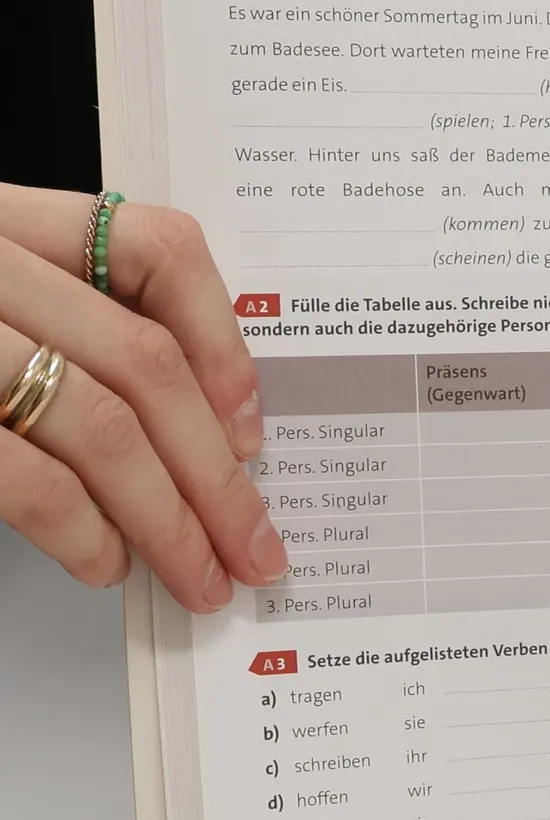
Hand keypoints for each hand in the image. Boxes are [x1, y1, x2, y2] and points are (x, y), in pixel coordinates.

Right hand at [0, 184, 285, 611]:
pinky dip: (81, 529)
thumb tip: (193, 439)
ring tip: (194, 573)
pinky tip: (102, 563)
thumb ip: (56, 329)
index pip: (157, 246)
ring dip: (168, 516)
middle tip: (254, 545)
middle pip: (146, 359)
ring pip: (100, 420)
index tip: (253, 428)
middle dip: (216, 472)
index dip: (226, 341)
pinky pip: (24, 468)